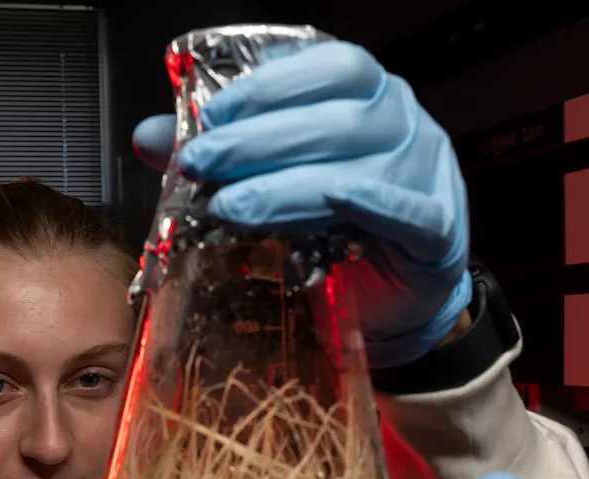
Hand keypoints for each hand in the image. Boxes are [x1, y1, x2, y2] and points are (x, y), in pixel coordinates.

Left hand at [132, 41, 470, 368]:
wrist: (392, 299)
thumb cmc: (336, 228)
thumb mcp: (278, 181)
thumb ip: (223, 153)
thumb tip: (149, 137)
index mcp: (369, 98)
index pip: (331, 69)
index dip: (270, 88)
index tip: (212, 116)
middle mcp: (404, 126)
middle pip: (337, 118)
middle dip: (258, 141)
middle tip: (202, 163)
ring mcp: (427, 176)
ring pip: (360, 168)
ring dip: (286, 186)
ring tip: (228, 205)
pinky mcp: (439, 234)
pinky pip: (411, 213)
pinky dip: (373, 203)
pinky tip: (333, 198)